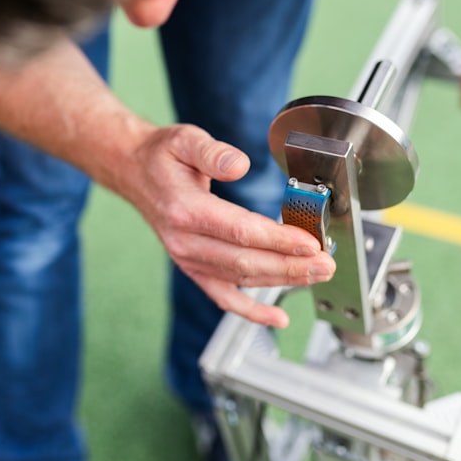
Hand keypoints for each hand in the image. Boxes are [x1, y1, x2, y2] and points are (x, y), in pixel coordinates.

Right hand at [125, 124, 335, 328]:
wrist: (134, 173)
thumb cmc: (162, 156)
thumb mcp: (184, 140)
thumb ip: (212, 152)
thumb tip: (238, 164)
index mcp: (185, 210)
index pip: (239, 231)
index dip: (278, 240)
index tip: (310, 243)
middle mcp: (184, 241)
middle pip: (245, 261)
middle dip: (291, 266)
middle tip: (326, 264)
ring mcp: (187, 259)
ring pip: (241, 278)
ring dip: (282, 281)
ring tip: (317, 276)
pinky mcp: (192, 267)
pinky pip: (222, 296)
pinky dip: (250, 311)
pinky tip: (277, 319)